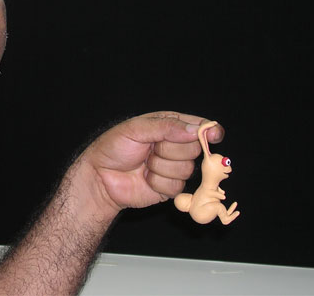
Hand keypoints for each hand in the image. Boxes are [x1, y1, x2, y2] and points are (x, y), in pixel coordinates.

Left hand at [80, 111, 224, 212]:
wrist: (100, 176)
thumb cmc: (114, 147)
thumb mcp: (136, 129)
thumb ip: (166, 127)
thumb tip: (195, 130)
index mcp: (169, 125)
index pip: (198, 126)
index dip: (207, 130)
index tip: (212, 135)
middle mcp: (176, 146)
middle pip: (195, 148)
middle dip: (170, 149)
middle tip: (150, 148)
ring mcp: (174, 167)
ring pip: (186, 169)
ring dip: (161, 167)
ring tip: (145, 163)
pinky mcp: (170, 188)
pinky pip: (177, 186)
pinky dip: (158, 182)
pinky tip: (145, 178)